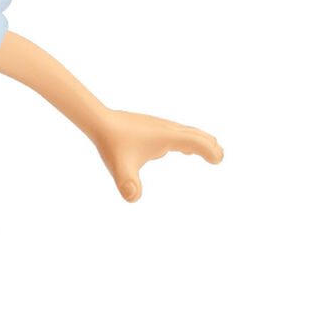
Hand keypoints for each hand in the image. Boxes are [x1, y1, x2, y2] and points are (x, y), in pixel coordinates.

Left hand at [92, 109, 222, 201]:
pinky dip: (187, 139)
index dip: (208, 150)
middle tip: (219, 155)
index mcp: (166, 137)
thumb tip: (133, 198)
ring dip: (200, 141)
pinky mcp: (152, 126)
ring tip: (211, 149)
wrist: (99, 121)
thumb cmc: (111, 143)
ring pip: (186, 132)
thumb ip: (127, 183)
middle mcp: (166, 129)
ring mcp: (159, 126)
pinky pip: (176, 132)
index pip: (194, 141)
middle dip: (209, 145)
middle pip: (195, 134)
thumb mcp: (119, 167)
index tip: (217, 160)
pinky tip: (184, 149)